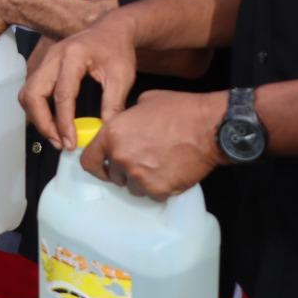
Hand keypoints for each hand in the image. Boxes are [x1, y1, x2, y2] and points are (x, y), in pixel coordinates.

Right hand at [20, 13, 139, 149]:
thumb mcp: (122, 77)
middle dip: (42, 122)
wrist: (111, 30)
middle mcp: (52, 56)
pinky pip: (32, 91)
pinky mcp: (43, 66)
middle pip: (33, 93)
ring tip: (56, 136)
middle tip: (59, 142)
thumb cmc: (118, 51)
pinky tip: (53, 123)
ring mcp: (45, 60)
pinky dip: (38, 109)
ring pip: (27, 93)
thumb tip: (104, 133)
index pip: (62, 94)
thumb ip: (113, 104)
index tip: (71, 143)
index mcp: (73, 56)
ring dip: (37, 117)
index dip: (64, 122)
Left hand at [81, 90, 224, 199]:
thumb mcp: (143, 103)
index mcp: (112, 134)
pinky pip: (152, 195)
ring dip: (142, 181)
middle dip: (125, 171)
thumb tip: (125, 128)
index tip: (105, 168)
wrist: (209, 128)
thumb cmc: (179, 110)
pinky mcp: (158, 190)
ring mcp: (138, 176)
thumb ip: (126, 119)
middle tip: (143, 161)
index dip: (96, 166)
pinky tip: (170, 173)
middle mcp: (120, 157)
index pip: (89, 161)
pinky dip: (160, 188)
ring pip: (133, 187)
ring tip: (159, 167)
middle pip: (114, 176)